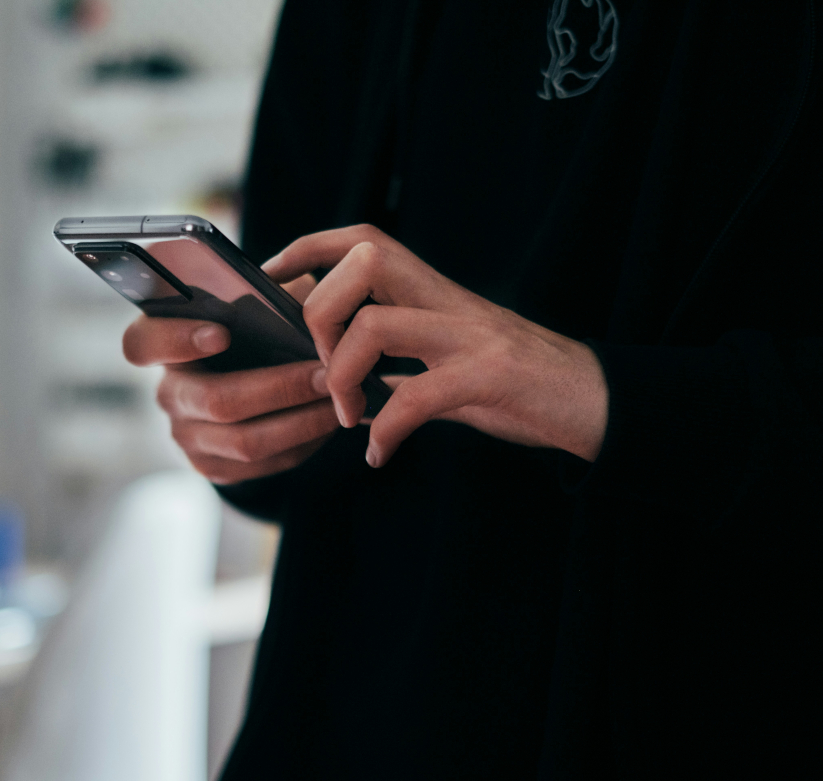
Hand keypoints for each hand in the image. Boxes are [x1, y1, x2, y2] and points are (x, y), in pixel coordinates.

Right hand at [122, 276, 340, 483]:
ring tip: (339, 400)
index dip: (176, 340)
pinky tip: (327, 422)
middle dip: (279, 388)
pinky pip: (261, 465)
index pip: (142, 343)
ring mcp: (186, 435)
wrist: (250, 383)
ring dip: (301, 421)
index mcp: (164, 343)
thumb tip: (300, 298)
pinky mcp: (212, 466)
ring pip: (245, 441)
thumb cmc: (254, 331)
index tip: (222, 333)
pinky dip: (302, 444)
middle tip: (326, 374)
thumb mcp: (255, 303)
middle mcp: (168, 392)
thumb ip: (266, 295)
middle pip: (215, 400)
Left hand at [263, 225, 608, 467]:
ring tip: (348, 416)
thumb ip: (401, 363)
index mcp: (433, 292)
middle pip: (363, 261)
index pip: (362, 240)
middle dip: (320, 312)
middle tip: (321, 369)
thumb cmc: (517, 384)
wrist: (596, 402)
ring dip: (344, 375)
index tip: (271, 279)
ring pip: (377, 324)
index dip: (307, 249)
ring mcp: (471, 335)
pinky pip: (418, 396)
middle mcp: (448, 300)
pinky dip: (387, 430)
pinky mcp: (490, 376)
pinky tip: (380, 454)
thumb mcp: (450, 362)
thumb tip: (346, 380)